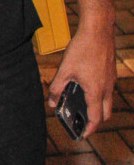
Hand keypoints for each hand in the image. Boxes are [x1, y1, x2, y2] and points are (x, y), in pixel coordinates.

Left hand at [48, 6, 115, 137]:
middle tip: (82, 121)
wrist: (98, 30)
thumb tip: (52, 103)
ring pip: (107, 101)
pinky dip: (99, 94)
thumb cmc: (82, 49)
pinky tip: (85, 86)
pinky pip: (107, 89)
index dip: (89, 129)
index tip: (82, 135)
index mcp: (96, 91)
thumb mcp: (64, 70)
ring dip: (97, 106)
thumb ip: (56, 88)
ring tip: (81, 103)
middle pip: (105, 113)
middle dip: (95, 120)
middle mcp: (107, 88)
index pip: (96, 118)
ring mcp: (111, 79)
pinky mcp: (111, 71)